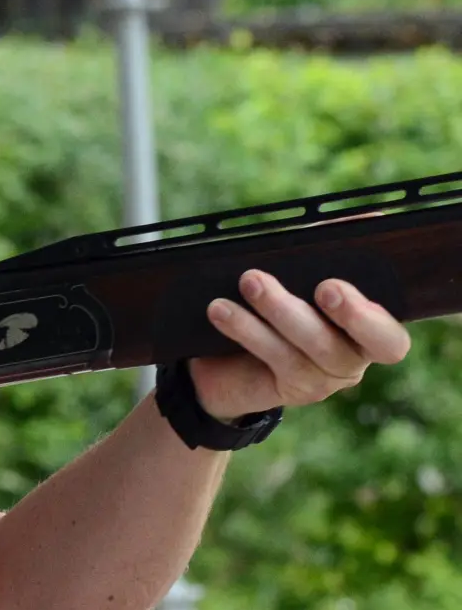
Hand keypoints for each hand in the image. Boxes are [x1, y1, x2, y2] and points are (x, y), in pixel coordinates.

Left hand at [189, 269, 410, 420]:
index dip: (369, 319)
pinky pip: (272, 358)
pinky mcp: (289, 390)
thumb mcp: (301, 275)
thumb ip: (331, 249)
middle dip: (339, 314)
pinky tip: (220, 309)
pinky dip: (245, 329)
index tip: (333, 286)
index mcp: (367, 331)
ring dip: (277, 310)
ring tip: (249, 281)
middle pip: (349, 345)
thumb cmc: (275, 306)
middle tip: (321, 285)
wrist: (225, 358)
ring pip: (308, 347)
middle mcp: (352, 359)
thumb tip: (368, 219)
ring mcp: (321, 379)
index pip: (388, 338)